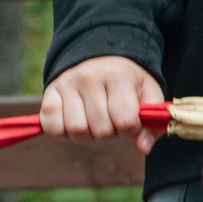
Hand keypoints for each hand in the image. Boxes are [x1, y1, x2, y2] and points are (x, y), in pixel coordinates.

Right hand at [40, 55, 163, 151]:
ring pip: (76, 130)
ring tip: (92, 119)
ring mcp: (67, 84)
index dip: (130, 128)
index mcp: (118, 76)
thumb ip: (152, 123)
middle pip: (100, 130)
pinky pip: (51, 126)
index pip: (125, 121)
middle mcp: (90, 77)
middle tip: (110, 117)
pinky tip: (73, 120)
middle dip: (109, 131)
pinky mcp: (50, 92)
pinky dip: (61, 130)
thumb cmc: (128, 79)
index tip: (129, 118)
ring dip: (86, 133)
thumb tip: (143, 148)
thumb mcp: (148, 93)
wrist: (100, 53)